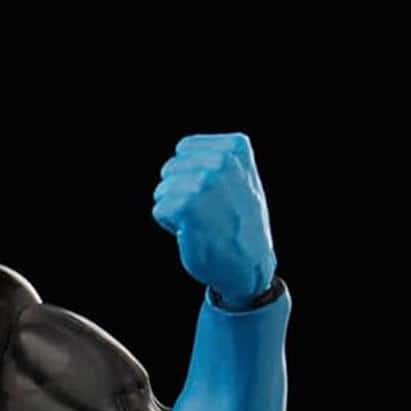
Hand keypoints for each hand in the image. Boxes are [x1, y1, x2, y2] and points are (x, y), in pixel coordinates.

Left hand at [152, 133, 276, 308]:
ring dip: (176, 209)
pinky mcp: (187, 206)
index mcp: (236, 147)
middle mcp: (221, 160)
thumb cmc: (240, 222)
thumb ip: (218, 158)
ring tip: (203, 221)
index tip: (214, 191)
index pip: (184, 149)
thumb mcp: (241, 178)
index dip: (190, 173)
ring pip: (162, 190)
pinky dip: (171, 225)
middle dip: (180, 191)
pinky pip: (160, 210)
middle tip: (208, 211)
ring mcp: (204, 182)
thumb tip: (182, 149)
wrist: (250, 263)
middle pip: (170, 169)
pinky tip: (194, 231)